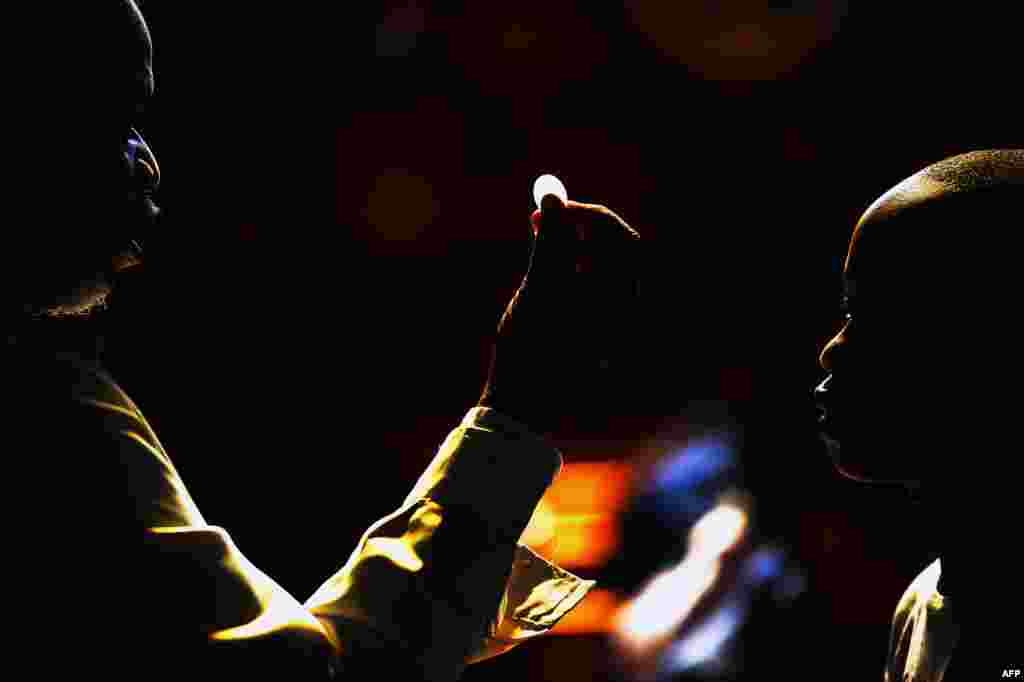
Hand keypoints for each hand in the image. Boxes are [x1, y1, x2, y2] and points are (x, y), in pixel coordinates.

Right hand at [478, 194, 641, 435]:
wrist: (521, 408)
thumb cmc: (530, 354)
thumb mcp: (537, 293)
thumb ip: (550, 243)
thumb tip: (554, 197)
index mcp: (626, 309)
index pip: (621, 242)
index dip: (586, 217)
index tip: (551, 205)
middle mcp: (629, 316)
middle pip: (615, 253)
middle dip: (578, 230)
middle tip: (540, 217)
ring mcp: (616, 325)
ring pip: (602, 269)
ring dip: (572, 249)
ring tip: (536, 243)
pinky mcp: (600, 332)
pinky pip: (592, 288)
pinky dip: (570, 272)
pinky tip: (543, 275)